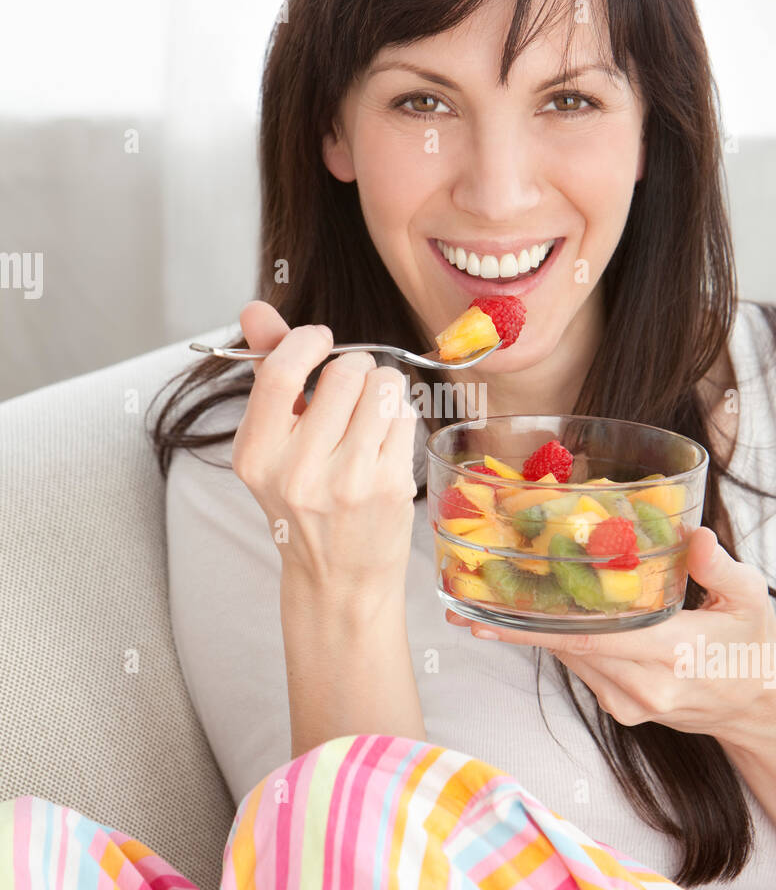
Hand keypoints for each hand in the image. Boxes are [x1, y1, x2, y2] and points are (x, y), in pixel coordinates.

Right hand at [231, 301, 417, 599]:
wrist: (337, 580)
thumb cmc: (304, 505)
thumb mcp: (271, 446)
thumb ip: (267, 373)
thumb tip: (255, 309)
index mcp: (256, 456)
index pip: (281, 372)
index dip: (307, 341)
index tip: (321, 343)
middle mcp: (297, 471)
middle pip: (345, 371)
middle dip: (354, 368)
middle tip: (350, 395)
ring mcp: (348, 481)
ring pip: (383, 385)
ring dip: (381, 388)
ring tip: (368, 418)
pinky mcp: (390, 486)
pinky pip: (406, 414)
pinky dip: (399, 417)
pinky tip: (385, 442)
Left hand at [446, 528, 775, 747]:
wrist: (758, 706)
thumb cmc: (753, 643)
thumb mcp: (752, 600)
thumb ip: (722, 569)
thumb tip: (695, 537)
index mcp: (672, 654)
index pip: (592, 638)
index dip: (537, 625)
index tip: (491, 613)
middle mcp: (643, 685)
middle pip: (566, 649)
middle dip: (513, 625)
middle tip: (464, 599)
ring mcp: (629, 702)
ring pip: (569, 660)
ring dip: (527, 632)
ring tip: (480, 603)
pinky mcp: (622, 710)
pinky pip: (580, 669)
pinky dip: (555, 642)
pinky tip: (527, 617)